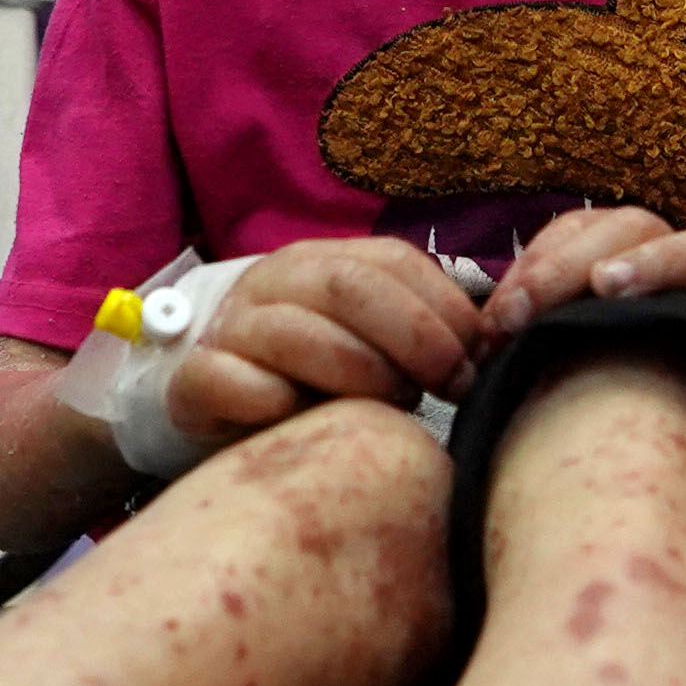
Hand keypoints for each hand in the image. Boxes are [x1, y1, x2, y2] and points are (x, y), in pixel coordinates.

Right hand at [166, 239, 488, 442]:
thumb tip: (491, 349)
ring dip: (360, 375)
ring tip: (389, 410)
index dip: (447, 309)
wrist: (213, 407)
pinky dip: (279, 406)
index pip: (395, 261)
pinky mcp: (195, 379)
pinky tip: (306, 424)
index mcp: (324, 261)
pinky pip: (236, 382)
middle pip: (350, 286)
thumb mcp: (367, 344)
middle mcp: (274, 282)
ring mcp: (230, 328)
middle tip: (449, 387)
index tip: (480, 360)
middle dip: (416, 337)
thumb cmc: (311, 381)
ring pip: (297, 332)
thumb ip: (417, 334)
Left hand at [480, 207, 685, 362]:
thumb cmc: (648, 387)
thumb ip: (543, 345)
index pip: (577, 232)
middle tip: (527, 309)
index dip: (533, 265)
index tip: (496, 319)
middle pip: (636, 224)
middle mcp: (679, 266)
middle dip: (574, 258)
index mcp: (627, 261)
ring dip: (663, 258)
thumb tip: (478, 355)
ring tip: (609, 287)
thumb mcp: (588, 362)